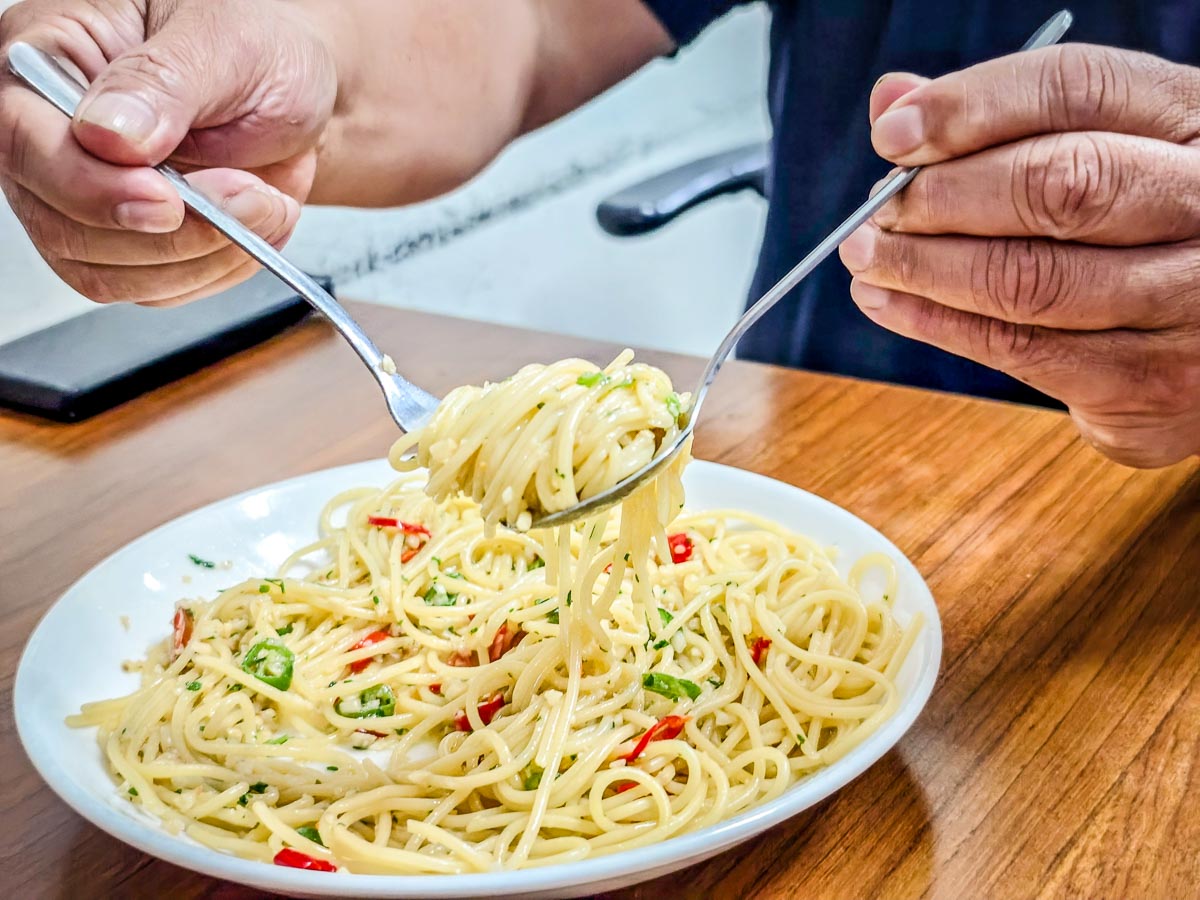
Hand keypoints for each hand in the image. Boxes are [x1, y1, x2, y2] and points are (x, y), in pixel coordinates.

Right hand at [0, 0, 335, 305]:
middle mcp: (51, 132)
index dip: (91, 187)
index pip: (24, 141)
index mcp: (47, 55)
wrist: (291, 80)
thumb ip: (162, 84)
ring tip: (264, 201)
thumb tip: (107, 135)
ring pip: (110, 273)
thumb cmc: (251, 39)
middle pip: (64, 226)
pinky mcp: (128, 242)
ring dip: (202, 256)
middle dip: (171, 233)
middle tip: (249, 196)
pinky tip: (251, 225)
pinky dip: (216, 269)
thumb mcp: (221, 40)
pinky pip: (157, 288)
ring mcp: (84, 195)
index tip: (167, 201)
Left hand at [839, 45, 1199, 467]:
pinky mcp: (1152, 382)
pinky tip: (890, 303)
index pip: (1079, 88)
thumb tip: (892, 100)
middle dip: (943, 197)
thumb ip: (1002, 123)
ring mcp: (1190, 300)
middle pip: (1060, 186)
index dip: (972, 107)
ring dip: (924, 268)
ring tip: (866, 258)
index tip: (891, 134)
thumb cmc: (1138, 226)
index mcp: (1196, 121)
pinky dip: (937, 324)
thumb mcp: (1101, 150)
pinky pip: (1021, 350)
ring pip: (1031, 279)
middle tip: (877, 211)